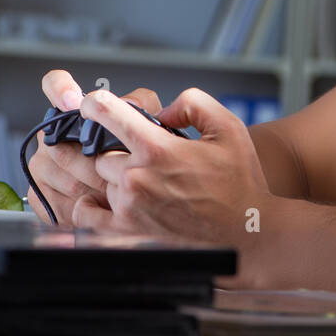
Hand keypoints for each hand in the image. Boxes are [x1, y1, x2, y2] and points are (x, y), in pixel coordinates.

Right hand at [26, 69, 162, 224]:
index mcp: (71, 113)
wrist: (124, 195)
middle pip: (65, 147)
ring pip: (68, 180)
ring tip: (118, 193)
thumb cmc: (131, 155)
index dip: (60, 89)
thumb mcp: (143, 125)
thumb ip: (142, 106)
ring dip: (98, 191)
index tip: (73, 103)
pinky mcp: (38, 194)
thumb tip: (135, 105)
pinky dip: (85, 211)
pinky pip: (59, 204)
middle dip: (99, 166)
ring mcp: (40, 164)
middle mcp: (51, 136)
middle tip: (122, 174)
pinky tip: (100, 207)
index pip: (54, 84)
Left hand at [69, 87, 271, 249]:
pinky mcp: (126, 233)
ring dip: (117, 179)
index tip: (92, 105)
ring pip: (102, 181)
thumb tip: (162, 110)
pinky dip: (93, 206)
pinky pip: (87, 214)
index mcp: (157, 148)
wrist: (248, 232)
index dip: (94, 102)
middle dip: (120, 151)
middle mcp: (137, 177)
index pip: (105, 111)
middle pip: (103, 151)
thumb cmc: (240, 182)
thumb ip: (192, 103)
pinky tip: (112, 201)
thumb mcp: (228, 127)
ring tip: (149, 185)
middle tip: (148, 160)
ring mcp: (129, 207)